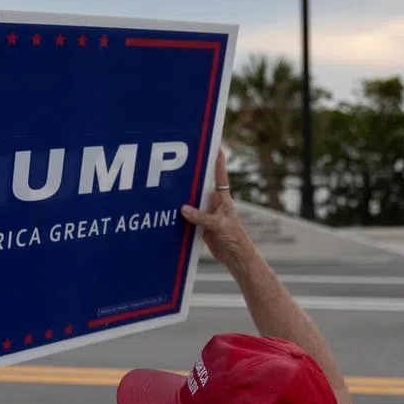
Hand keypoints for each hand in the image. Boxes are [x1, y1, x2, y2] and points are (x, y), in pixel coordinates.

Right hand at [180, 148, 255, 267]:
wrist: (235, 257)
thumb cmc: (235, 238)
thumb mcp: (218, 225)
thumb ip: (201, 217)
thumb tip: (182, 209)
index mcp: (223, 200)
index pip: (219, 176)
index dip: (217, 161)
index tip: (216, 145)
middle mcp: (213, 204)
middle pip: (199, 188)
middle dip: (190, 180)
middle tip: (178, 167)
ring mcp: (206, 215)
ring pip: (191, 204)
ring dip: (182, 201)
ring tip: (168, 191)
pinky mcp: (200, 227)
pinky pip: (187, 219)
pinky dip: (180, 217)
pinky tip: (169, 214)